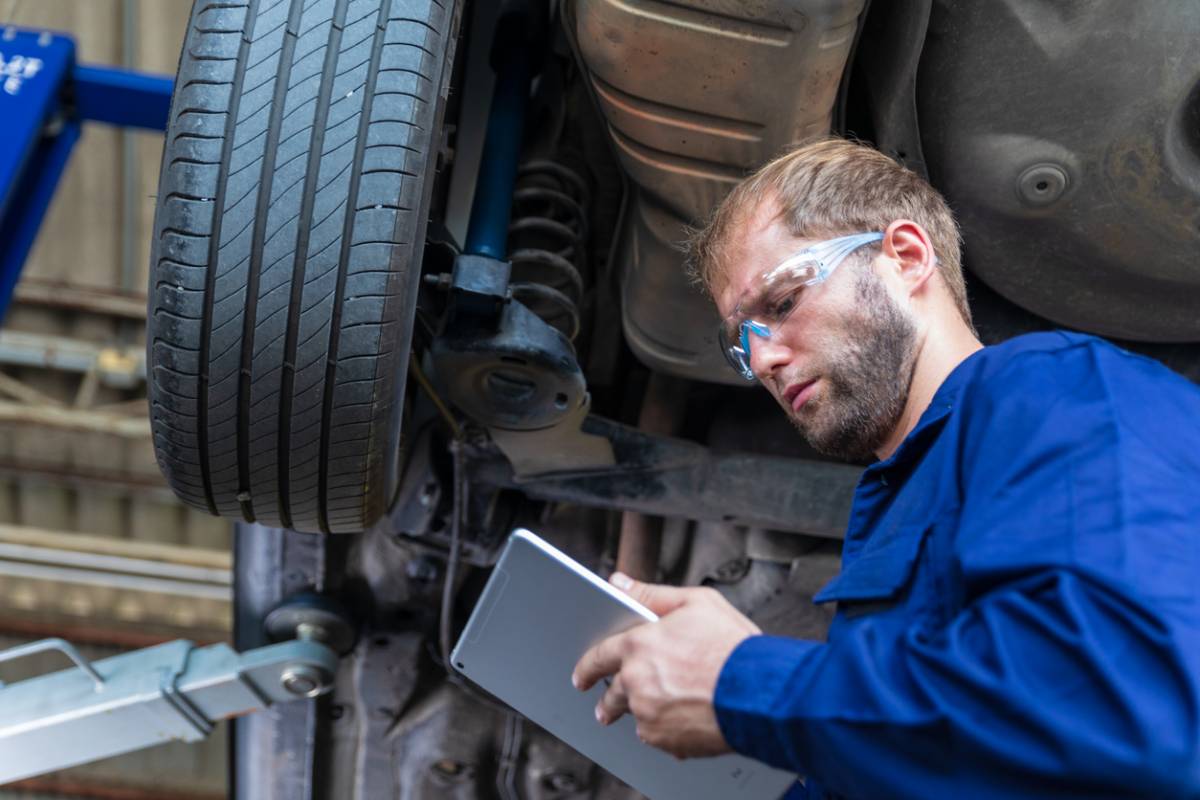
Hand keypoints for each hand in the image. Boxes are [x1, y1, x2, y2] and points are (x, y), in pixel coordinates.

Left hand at [571, 572, 760, 758]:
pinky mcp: (667, 741)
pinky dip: (667, 731)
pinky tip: (688, 718)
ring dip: (645, 714)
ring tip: (668, 708)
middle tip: (608, 708)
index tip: (581, 677)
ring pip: (637, 717)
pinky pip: (658, 738)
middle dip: (609, 703)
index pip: (598, 657)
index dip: (587, 667)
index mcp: (638, 647)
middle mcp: (637, 683)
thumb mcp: (696, 602)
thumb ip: (652, 594)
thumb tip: (619, 582)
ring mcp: (650, 715)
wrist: (762, 692)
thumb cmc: (733, 646)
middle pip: (612, 697)